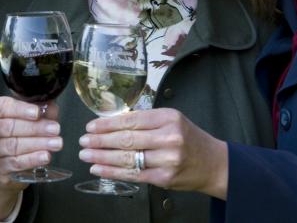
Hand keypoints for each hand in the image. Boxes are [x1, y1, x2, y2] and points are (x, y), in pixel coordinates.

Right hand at [0, 97, 62, 218]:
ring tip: (55, 143)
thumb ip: (41, 110)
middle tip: (55, 129)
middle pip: (8, 127)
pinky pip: (14, 163)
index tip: (37, 112)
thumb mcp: (30, 118)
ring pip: (11, 145)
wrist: (5, 165)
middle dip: (34, 128)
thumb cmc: (18, 134)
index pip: (3, 107)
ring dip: (37, 144)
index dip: (21, 109)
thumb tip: (51, 107)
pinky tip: (45, 156)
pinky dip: (32, 159)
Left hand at [78, 108, 228, 198]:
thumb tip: (112, 123)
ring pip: (127, 158)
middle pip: (127, 139)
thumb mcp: (172, 120)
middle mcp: (169, 137)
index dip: (108, 124)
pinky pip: (133, 174)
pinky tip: (98, 168)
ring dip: (102, 156)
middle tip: (83, 140)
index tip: (91, 125)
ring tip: (85, 154)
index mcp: (169, 118)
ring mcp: (167, 159)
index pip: (132, 120)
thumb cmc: (189, 138)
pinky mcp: (164, 178)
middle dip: (100, 140)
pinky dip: (112, 171)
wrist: (213, 163)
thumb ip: (146, 121)